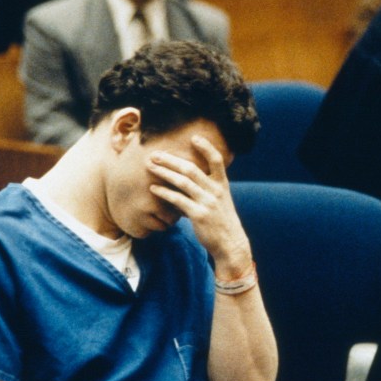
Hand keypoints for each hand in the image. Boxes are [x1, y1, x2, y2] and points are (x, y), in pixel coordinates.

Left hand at [147, 135, 251, 277]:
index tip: (194, 137)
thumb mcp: (221, 200)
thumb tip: (191, 176)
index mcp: (222, 185)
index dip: (206, 148)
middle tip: (155, 154)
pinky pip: (178, 200)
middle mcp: (216, 191)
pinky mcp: (199, 215)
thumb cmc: (221, 220)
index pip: (217, 160)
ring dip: (164, 172)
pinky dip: (165, 193)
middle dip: (171, 160)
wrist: (230, 243)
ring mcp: (208, 203)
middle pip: (191, 168)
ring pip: (183, 182)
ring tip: (150, 166)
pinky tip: (154, 188)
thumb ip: (209, 187)